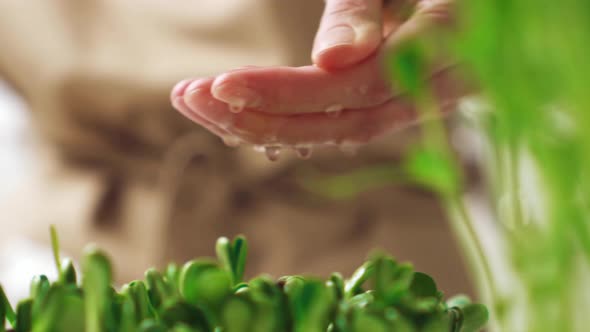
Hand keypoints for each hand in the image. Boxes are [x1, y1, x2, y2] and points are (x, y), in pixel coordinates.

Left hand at [171, 0, 456, 157]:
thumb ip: (369, 6)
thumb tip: (331, 61)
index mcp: (448, 44)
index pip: (356, 88)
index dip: (286, 94)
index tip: (221, 85)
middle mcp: (437, 86)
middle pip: (343, 124)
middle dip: (261, 118)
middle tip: (191, 99)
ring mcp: (422, 98)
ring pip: (342, 128)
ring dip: (267, 123)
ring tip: (201, 103)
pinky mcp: (401, 98)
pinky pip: (348, 119)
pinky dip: (294, 118)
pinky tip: (245, 111)